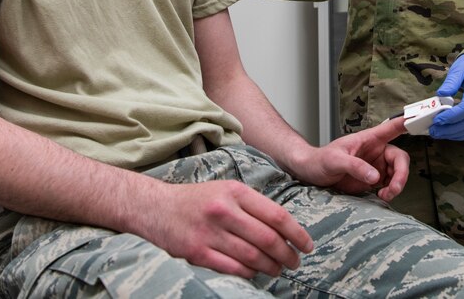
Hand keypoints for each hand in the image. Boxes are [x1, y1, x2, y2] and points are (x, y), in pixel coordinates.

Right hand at [145, 179, 312, 279]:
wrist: (156, 207)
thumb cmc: (197, 199)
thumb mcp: (226, 189)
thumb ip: (252, 205)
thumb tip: (284, 227)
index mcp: (235, 191)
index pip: (276, 215)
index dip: (297, 233)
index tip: (307, 244)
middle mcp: (224, 211)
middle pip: (267, 239)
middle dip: (287, 254)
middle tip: (295, 261)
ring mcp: (209, 232)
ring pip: (252, 257)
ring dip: (271, 267)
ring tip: (278, 269)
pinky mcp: (197, 252)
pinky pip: (233, 268)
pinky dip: (249, 273)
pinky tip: (255, 272)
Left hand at [285, 116, 408, 201]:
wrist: (310, 174)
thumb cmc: (320, 160)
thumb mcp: (335, 160)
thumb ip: (355, 166)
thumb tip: (376, 176)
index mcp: (369, 139)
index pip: (392, 128)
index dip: (407, 124)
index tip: (421, 119)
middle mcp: (376, 151)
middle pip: (400, 159)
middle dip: (401, 175)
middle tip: (392, 189)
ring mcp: (375, 166)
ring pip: (397, 174)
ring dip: (396, 186)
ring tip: (384, 196)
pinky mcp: (372, 180)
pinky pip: (389, 185)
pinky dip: (389, 192)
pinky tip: (381, 197)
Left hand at [430, 53, 463, 140]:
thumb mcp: (459, 68)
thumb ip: (451, 82)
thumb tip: (440, 95)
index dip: (452, 116)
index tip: (437, 119)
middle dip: (450, 129)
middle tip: (433, 130)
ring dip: (455, 134)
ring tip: (438, 133)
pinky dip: (462, 134)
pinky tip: (449, 133)